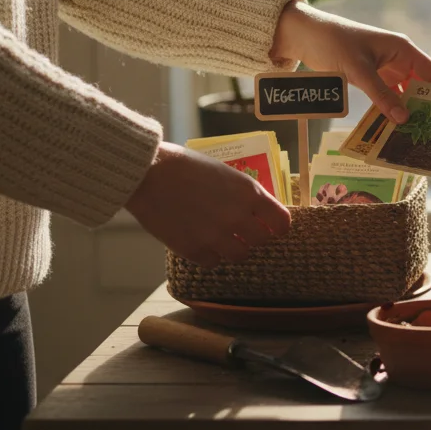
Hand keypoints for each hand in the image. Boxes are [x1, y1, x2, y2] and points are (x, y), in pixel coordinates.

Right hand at [126, 142, 290, 266]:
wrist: (149, 173)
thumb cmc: (186, 167)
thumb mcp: (226, 174)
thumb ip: (244, 195)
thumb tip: (256, 212)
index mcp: (250, 193)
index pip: (281, 221)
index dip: (278, 227)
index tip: (272, 229)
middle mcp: (238, 217)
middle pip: (261, 241)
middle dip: (253, 237)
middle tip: (241, 232)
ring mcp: (217, 236)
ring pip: (240, 255)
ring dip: (232, 248)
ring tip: (219, 238)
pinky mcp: (194, 250)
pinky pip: (212, 262)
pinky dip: (208, 255)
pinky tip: (199, 242)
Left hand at [271, 1, 430, 123]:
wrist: (305, 36)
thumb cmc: (334, 43)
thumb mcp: (359, 71)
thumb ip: (381, 95)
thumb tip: (404, 119)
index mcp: (403, 50)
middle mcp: (399, 59)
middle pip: (422, 86)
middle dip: (427, 106)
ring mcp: (386, 69)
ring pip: (405, 94)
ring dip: (409, 111)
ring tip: (415, 134)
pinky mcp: (373, 78)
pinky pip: (389, 97)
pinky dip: (392, 110)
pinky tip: (393, 127)